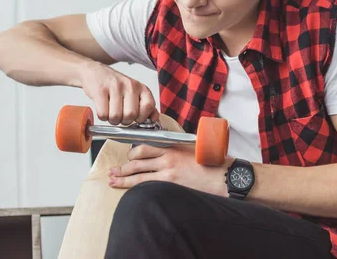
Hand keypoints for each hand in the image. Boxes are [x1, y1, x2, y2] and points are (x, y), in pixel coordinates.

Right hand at [77, 61, 158, 124]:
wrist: (94, 71)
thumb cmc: (115, 85)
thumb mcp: (134, 92)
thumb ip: (146, 106)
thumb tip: (154, 119)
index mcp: (141, 87)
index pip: (149, 106)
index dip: (142, 117)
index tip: (136, 118)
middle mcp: (130, 85)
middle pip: (131, 115)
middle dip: (124, 121)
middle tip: (120, 116)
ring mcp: (115, 87)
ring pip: (116, 116)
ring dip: (112, 120)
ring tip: (111, 112)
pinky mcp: (100, 90)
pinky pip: (103, 114)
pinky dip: (102, 117)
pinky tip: (103, 109)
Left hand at [107, 144, 233, 195]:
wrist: (223, 175)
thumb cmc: (211, 164)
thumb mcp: (193, 151)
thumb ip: (178, 151)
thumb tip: (168, 155)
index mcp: (173, 147)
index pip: (146, 146)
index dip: (133, 151)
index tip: (127, 155)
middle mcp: (168, 157)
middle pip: (137, 159)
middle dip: (123, 166)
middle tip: (113, 170)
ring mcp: (168, 170)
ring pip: (138, 173)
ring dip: (123, 177)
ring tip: (113, 180)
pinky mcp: (170, 183)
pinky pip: (147, 184)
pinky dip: (134, 187)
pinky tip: (127, 190)